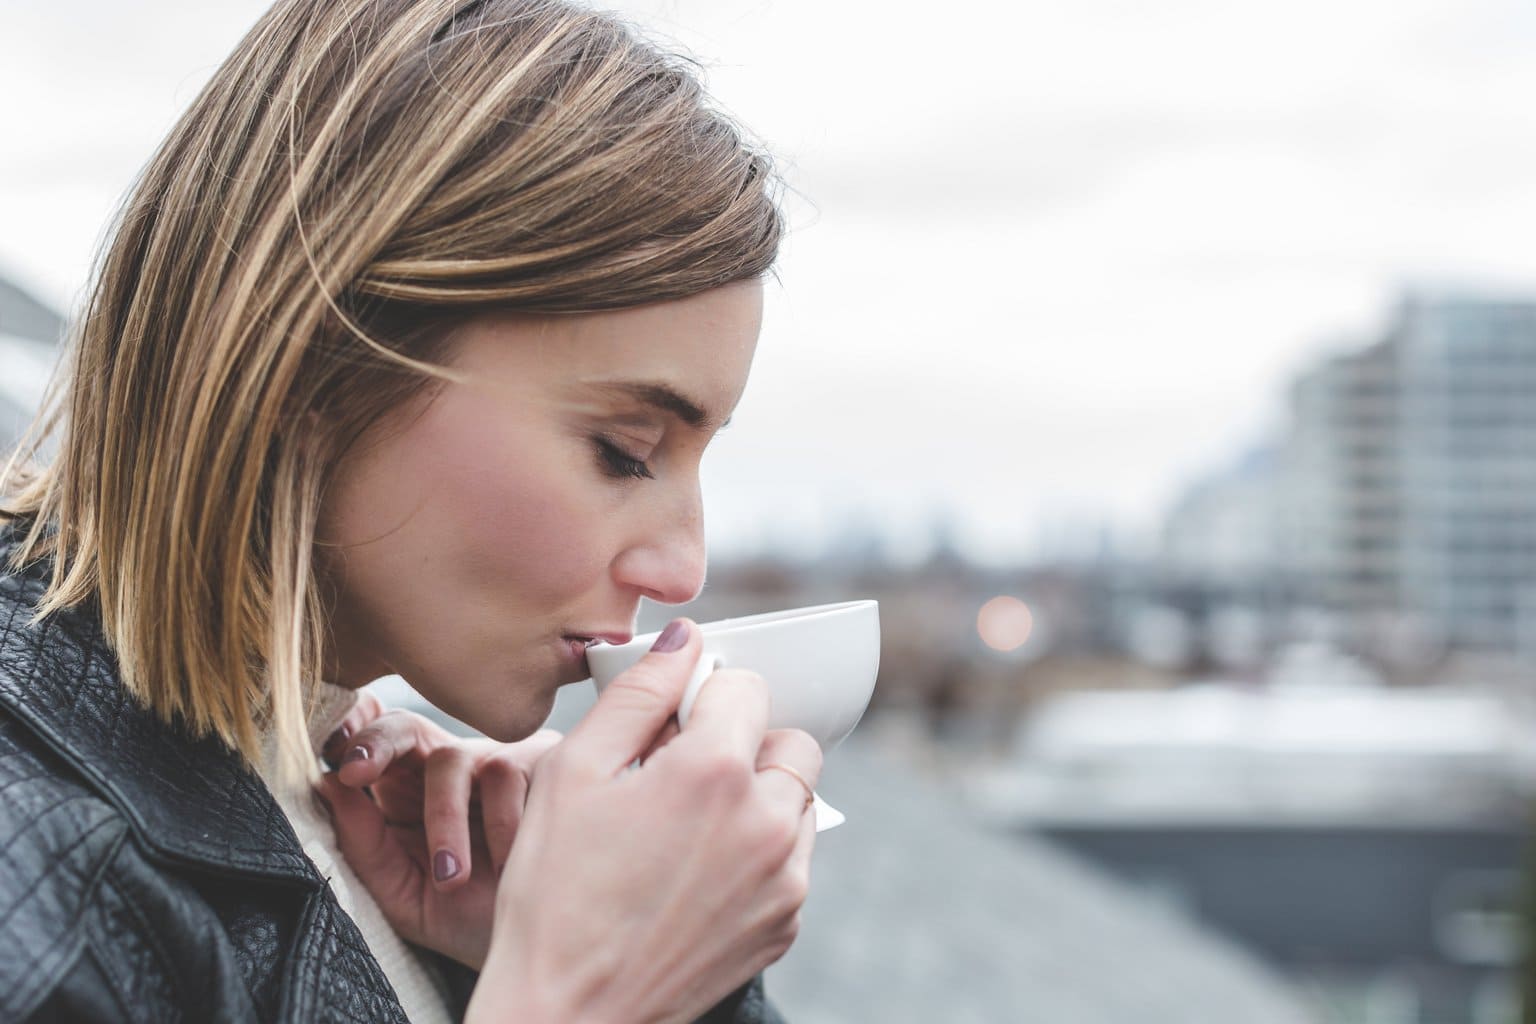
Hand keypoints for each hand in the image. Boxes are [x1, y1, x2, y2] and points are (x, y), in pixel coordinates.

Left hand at [316, 694, 560, 968]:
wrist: (537, 943)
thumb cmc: (468, 918)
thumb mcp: (402, 893)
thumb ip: (364, 844)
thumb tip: (326, 784)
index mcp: (411, 791)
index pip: (376, 740)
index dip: (353, 734)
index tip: (334, 761)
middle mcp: (455, 766)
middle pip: (407, 726)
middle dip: (377, 744)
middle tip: (355, 774)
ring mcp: (501, 759)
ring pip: (455, 758)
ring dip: (445, 822)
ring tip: (452, 879)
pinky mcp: (546, 763)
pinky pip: (509, 771)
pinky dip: (500, 823)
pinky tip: (509, 863)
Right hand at [466, 619, 820, 1023]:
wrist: (568, 1014)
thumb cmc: (554, 893)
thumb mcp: (572, 772)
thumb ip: (638, 693)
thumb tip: (685, 641)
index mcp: (714, 772)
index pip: (745, 686)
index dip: (702, 696)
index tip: (668, 726)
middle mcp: (765, 821)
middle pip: (788, 740)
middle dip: (743, 742)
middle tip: (679, 775)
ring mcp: (783, 878)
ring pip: (796, 799)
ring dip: (756, 796)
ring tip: (684, 828)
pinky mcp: (784, 922)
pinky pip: (791, 857)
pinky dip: (758, 850)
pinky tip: (694, 872)